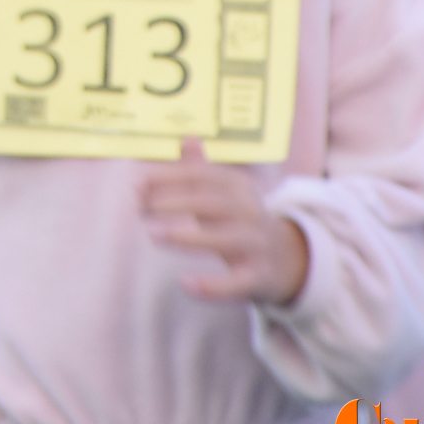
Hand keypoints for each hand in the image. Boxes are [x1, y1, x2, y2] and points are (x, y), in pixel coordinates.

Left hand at [139, 140, 309, 303]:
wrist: (286, 259)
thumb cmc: (240, 220)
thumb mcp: (225, 192)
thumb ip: (200, 170)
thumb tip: (187, 137)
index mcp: (239, 187)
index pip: (203, 177)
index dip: (170, 178)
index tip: (137, 185)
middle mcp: (251, 212)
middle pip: (214, 203)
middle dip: (177, 202)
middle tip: (141, 207)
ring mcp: (258, 245)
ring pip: (226, 238)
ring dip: (188, 236)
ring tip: (153, 234)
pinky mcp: (259, 276)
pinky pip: (238, 282)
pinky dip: (213, 285)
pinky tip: (185, 284)